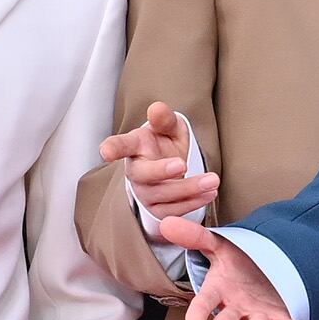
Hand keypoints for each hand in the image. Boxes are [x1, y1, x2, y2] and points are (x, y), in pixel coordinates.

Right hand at [97, 100, 218, 217]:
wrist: (174, 169)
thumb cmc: (166, 144)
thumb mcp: (169, 128)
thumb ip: (164, 119)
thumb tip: (157, 108)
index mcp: (134, 147)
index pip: (120, 145)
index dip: (112, 148)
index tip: (106, 152)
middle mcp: (136, 172)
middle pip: (142, 175)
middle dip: (161, 171)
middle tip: (182, 164)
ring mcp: (144, 194)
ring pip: (161, 196)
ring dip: (188, 189)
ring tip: (212, 180)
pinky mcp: (157, 211)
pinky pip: (173, 211)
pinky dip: (193, 203)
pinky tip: (209, 193)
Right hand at [149, 217, 299, 319]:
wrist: (266, 269)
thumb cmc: (238, 261)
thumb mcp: (218, 245)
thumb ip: (195, 237)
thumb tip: (166, 223)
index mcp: (219, 290)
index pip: (204, 302)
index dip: (198, 312)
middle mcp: (236, 307)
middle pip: (227, 319)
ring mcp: (257, 315)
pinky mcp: (278, 318)